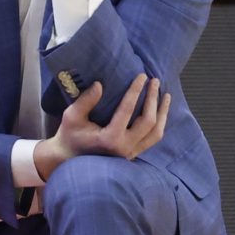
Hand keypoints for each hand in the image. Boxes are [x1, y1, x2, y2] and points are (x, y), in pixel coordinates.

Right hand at [33, 74, 169, 179]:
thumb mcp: (72, 116)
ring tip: (166, 96)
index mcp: (110, 138)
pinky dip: (159, 124)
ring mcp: (130, 153)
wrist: (68, 158)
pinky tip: (160, 113)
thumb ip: (86, 101)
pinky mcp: (132, 155)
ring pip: (156, 133)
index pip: (128, 110)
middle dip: (153, 99)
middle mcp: (124, 148)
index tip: (142, 76)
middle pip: (148, 121)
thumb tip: (100, 84)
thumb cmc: (69, 136)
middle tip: (155, 81)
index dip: (136, 90)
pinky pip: (152, 140)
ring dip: (162, 113)